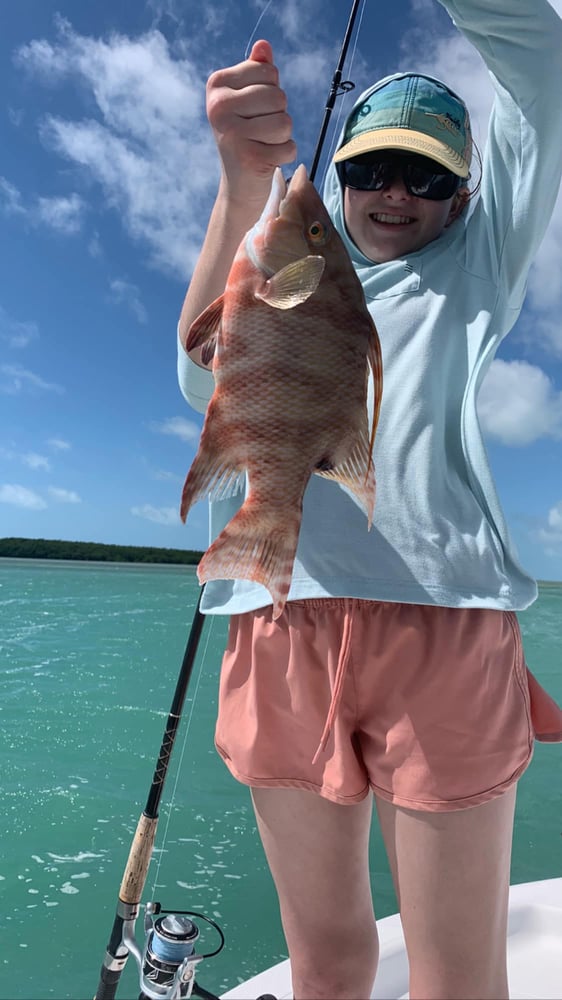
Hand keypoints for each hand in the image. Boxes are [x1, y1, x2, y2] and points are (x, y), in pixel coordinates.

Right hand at [206, 40, 296, 199]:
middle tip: (260, 130)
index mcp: (217, 85)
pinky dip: (284, 155)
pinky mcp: (249, 159)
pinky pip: (288, 147)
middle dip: (279, 114)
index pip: (269, 72)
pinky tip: (267, 159)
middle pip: (278, 96)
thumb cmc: (247, 132)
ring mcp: (232, 134)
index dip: (272, 90)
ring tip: (263, 144)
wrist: (238, 182)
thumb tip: (264, 46)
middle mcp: (219, 107)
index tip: (255, 109)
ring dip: (282, 136)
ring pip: (285, 122)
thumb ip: (257, 70)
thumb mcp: (249, 98)